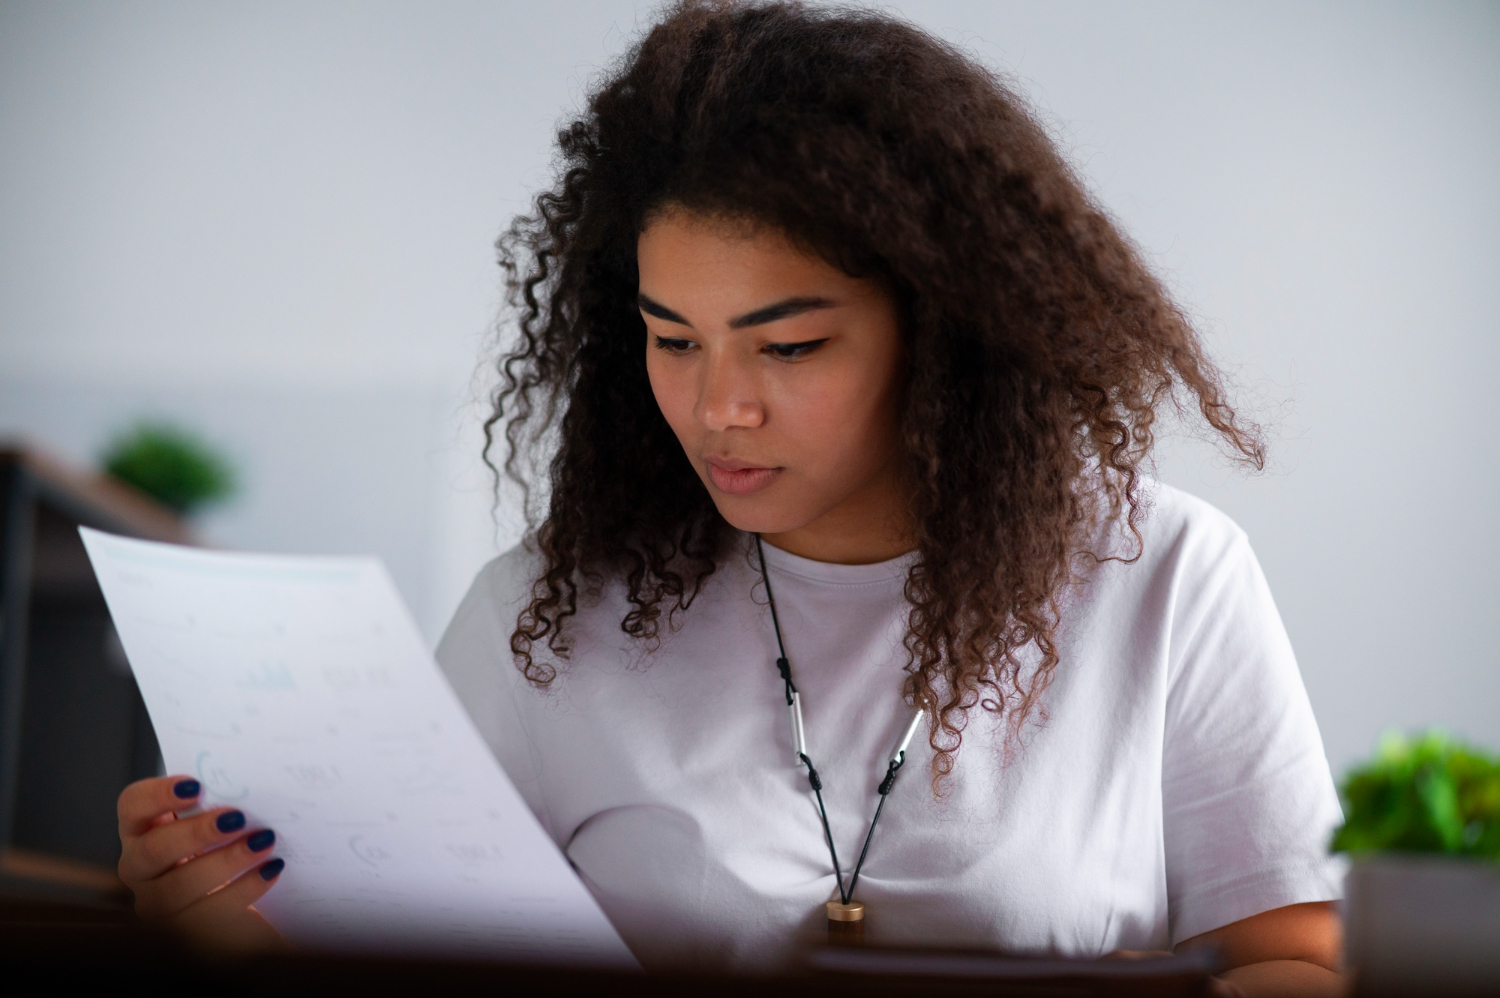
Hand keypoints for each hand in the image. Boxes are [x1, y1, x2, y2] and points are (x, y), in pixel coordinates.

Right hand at [117, 775, 285, 951]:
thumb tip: (254, 778)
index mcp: (143, 830)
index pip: (132, 806)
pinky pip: (209, 915)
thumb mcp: (217, 825)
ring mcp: (156, 905)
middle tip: (236, 818)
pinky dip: (244, 889)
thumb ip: (221, 803)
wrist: (245, 908)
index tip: (195, 786)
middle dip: (195, 833)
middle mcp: (140, 869)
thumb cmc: (228, 851)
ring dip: (224, 862)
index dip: (157, 794)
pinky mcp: (183, 934)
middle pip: (152, 850)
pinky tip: (271, 869)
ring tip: (263, 842)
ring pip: (177, 889)